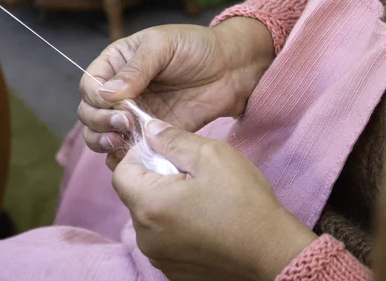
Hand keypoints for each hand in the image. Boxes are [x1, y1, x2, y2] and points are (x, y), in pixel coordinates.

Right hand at [78, 17, 273, 152]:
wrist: (231, 68)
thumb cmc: (196, 47)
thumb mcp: (163, 46)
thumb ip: (135, 69)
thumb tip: (107, 93)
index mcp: (116, 64)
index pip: (90, 85)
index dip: (96, 99)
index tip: (117, 104)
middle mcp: (119, 91)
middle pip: (89, 113)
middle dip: (99, 122)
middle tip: (124, 124)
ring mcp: (133, 115)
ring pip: (101, 135)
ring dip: (104, 142)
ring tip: (122, 141)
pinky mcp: (151, 135)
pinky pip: (126, 151)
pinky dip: (122, 158)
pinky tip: (133, 156)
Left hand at [111, 120, 316, 280]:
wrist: (276, 256)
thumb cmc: (245, 205)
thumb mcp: (211, 156)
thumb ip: (173, 139)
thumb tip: (150, 130)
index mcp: (148, 206)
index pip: (121, 173)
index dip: (139, 156)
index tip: (165, 151)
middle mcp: (145, 236)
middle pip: (134, 195)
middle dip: (154, 178)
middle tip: (188, 172)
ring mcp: (159, 256)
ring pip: (149, 218)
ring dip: (165, 202)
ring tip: (199, 197)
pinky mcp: (174, 271)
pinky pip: (163, 239)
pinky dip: (175, 226)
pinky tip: (204, 220)